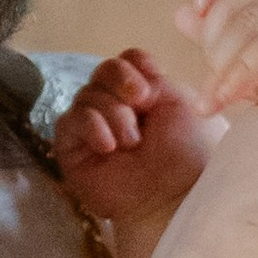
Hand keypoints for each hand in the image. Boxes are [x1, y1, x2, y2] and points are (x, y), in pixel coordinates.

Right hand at [52, 47, 218, 221]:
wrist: (175, 195)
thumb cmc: (188, 152)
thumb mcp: (180, 102)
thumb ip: (151, 78)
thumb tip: (127, 77)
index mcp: (145, 96)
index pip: (125, 61)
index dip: (134, 65)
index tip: (151, 82)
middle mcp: (117, 109)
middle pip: (102, 71)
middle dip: (122, 82)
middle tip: (142, 103)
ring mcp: (93, 130)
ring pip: (86, 94)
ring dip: (113, 112)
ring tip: (132, 141)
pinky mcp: (72, 151)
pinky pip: (69, 121)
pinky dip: (91, 126)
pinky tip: (109, 147)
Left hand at [184, 0, 257, 155]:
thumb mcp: (255, 62)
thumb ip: (222, 37)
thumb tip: (181, 13)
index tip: (198, 11)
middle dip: (213, 42)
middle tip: (213, 81)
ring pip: (253, 21)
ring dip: (225, 65)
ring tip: (218, 97)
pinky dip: (244, 73)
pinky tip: (230, 98)